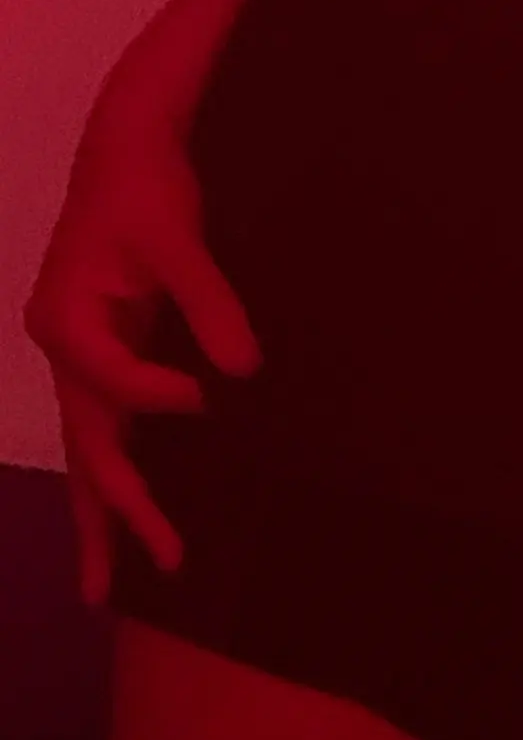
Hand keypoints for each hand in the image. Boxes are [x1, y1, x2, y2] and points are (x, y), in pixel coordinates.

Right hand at [24, 109, 260, 606]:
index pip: (114, 382)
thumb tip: (243, 368)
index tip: (210, 398)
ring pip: (87, 448)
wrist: (125, 150)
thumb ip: (209, 300)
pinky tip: (126, 516)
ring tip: (105, 588)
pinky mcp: (100, 355)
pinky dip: (112, 474)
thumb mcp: (178, 236)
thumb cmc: (147, 187)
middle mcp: (62, 348)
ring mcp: (77, 358)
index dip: (160, 397)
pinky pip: (104, 427)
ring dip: (101, 514)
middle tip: (164, 565)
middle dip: (120, 510)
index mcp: (66, 320)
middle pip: (88, 443)